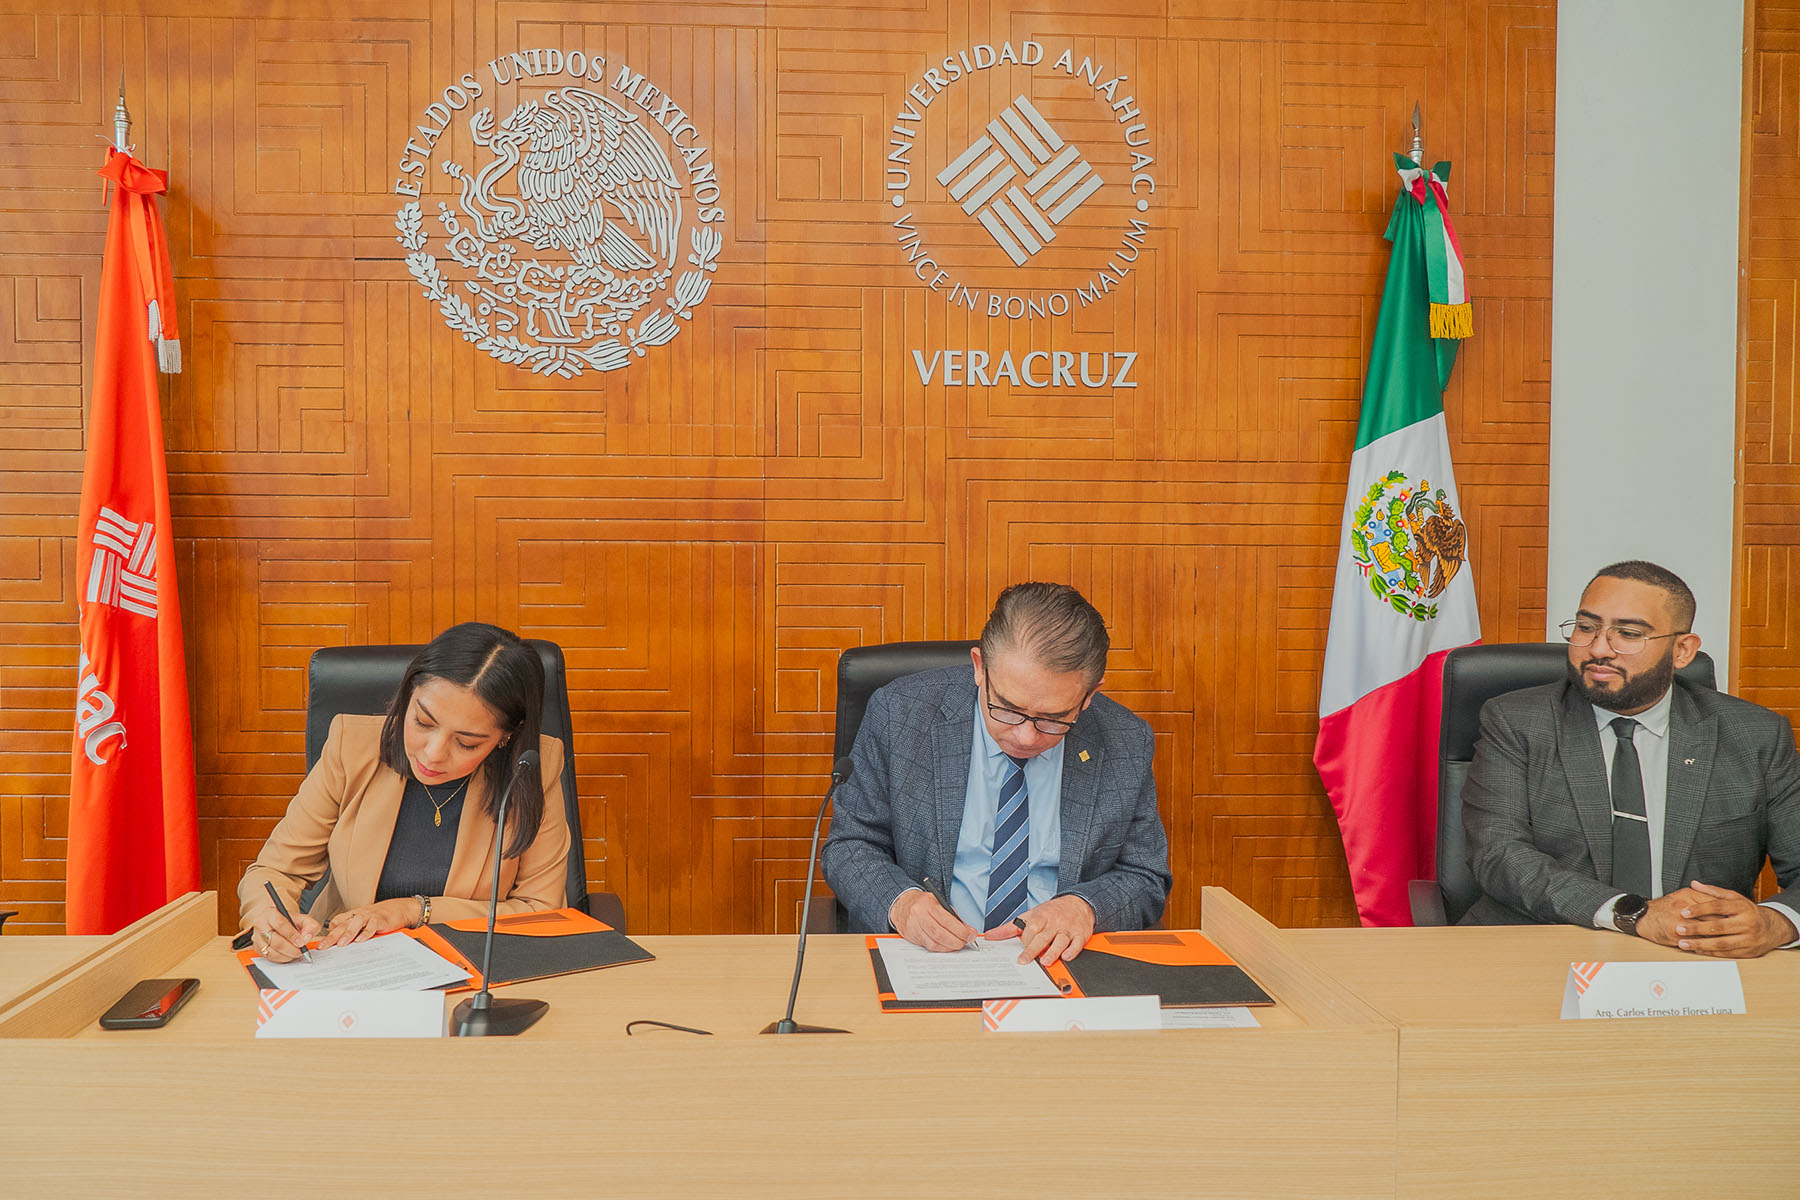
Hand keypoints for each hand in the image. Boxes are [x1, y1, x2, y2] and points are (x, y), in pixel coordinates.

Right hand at [242, 902, 321, 963]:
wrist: (277, 923)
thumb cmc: (289, 921)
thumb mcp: (302, 919)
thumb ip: (310, 926)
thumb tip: (307, 937)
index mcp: (270, 913)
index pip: (280, 924)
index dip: (292, 935)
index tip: (302, 942)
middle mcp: (260, 924)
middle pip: (275, 940)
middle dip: (291, 948)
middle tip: (301, 951)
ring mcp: (257, 937)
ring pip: (271, 951)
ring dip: (287, 955)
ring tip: (296, 953)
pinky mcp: (257, 948)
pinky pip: (269, 957)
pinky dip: (281, 958)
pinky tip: (289, 955)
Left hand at [317, 897, 420, 948]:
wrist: (399, 908)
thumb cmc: (380, 918)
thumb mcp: (364, 923)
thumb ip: (352, 932)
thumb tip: (338, 945)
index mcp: (353, 916)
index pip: (336, 923)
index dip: (328, 933)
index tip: (320, 945)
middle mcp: (359, 915)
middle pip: (342, 925)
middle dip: (331, 936)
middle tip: (323, 946)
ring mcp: (369, 916)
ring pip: (355, 923)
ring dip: (347, 934)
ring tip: (340, 944)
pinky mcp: (380, 919)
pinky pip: (372, 926)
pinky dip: (366, 933)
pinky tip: (361, 941)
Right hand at [889, 889, 976, 951]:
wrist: (901, 904)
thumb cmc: (923, 903)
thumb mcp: (939, 903)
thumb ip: (953, 916)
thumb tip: (968, 930)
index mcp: (928, 905)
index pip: (947, 921)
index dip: (961, 931)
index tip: (971, 935)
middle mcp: (919, 916)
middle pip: (941, 934)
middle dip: (957, 941)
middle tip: (966, 942)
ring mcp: (914, 927)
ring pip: (934, 943)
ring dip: (949, 947)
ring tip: (957, 945)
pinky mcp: (911, 937)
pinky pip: (928, 946)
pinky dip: (940, 948)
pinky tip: (946, 946)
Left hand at [987, 894, 1094, 964]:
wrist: (1078, 902)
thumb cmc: (1051, 911)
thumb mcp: (1030, 915)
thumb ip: (1010, 928)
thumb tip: (990, 935)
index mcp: (1040, 917)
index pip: (1031, 929)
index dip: (1025, 940)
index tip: (1020, 950)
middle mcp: (1054, 923)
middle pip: (1043, 936)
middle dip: (1033, 949)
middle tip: (1024, 960)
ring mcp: (1067, 929)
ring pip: (1060, 940)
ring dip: (1053, 951)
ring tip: (1045, 962)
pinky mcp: (1080, 934)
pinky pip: (1077, 943)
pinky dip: (1073, 950)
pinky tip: (1067, 957)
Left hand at [1642, 881, 1796, 958]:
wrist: (1771, 928)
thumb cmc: (1747, 911)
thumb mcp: (1734, 898)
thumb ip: (1713, 891)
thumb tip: (1694, 884)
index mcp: (1742, 907)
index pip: (1718, 906)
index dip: (1699, 909)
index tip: (1683, 912)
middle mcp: (1747, 923)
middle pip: (1718, 927)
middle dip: (1696, 929)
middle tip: (1679, 929)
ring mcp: (1749, 939)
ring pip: (1721, 943)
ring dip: (1700, 944)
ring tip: (1683, 943)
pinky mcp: (1748, 952)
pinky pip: (1726, 953)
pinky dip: (1710, 952)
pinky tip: (1697, 949)